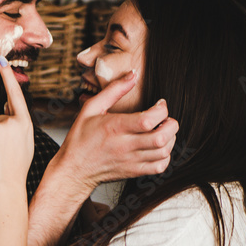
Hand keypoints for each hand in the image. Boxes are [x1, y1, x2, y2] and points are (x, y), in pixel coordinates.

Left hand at [0, 57, 33, 190]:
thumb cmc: (16, 166)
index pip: (15, 94)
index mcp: (25, 122)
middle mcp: (12, 121)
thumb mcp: (25, 141)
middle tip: (4, 152)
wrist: (7, 184)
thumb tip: (7, 108)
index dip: (7, 77)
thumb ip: (18, 124)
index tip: (0, 60)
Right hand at [58, 75, 179, 194]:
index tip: (160, 104)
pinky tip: (158, 147)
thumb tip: (133, 74)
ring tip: (163, 131)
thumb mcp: (91, 108)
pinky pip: (159, 167)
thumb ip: (114, 90)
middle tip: (165, 119)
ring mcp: (130, 161)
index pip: (148, 120)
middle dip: (171, 124)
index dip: (162, 110)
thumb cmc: (81, 137)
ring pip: (163, 152)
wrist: (74, 169)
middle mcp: (124, 146)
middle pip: (161, 137)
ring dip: (170, 139)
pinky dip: (165, 156)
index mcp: (114, 127)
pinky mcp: (133, 171)